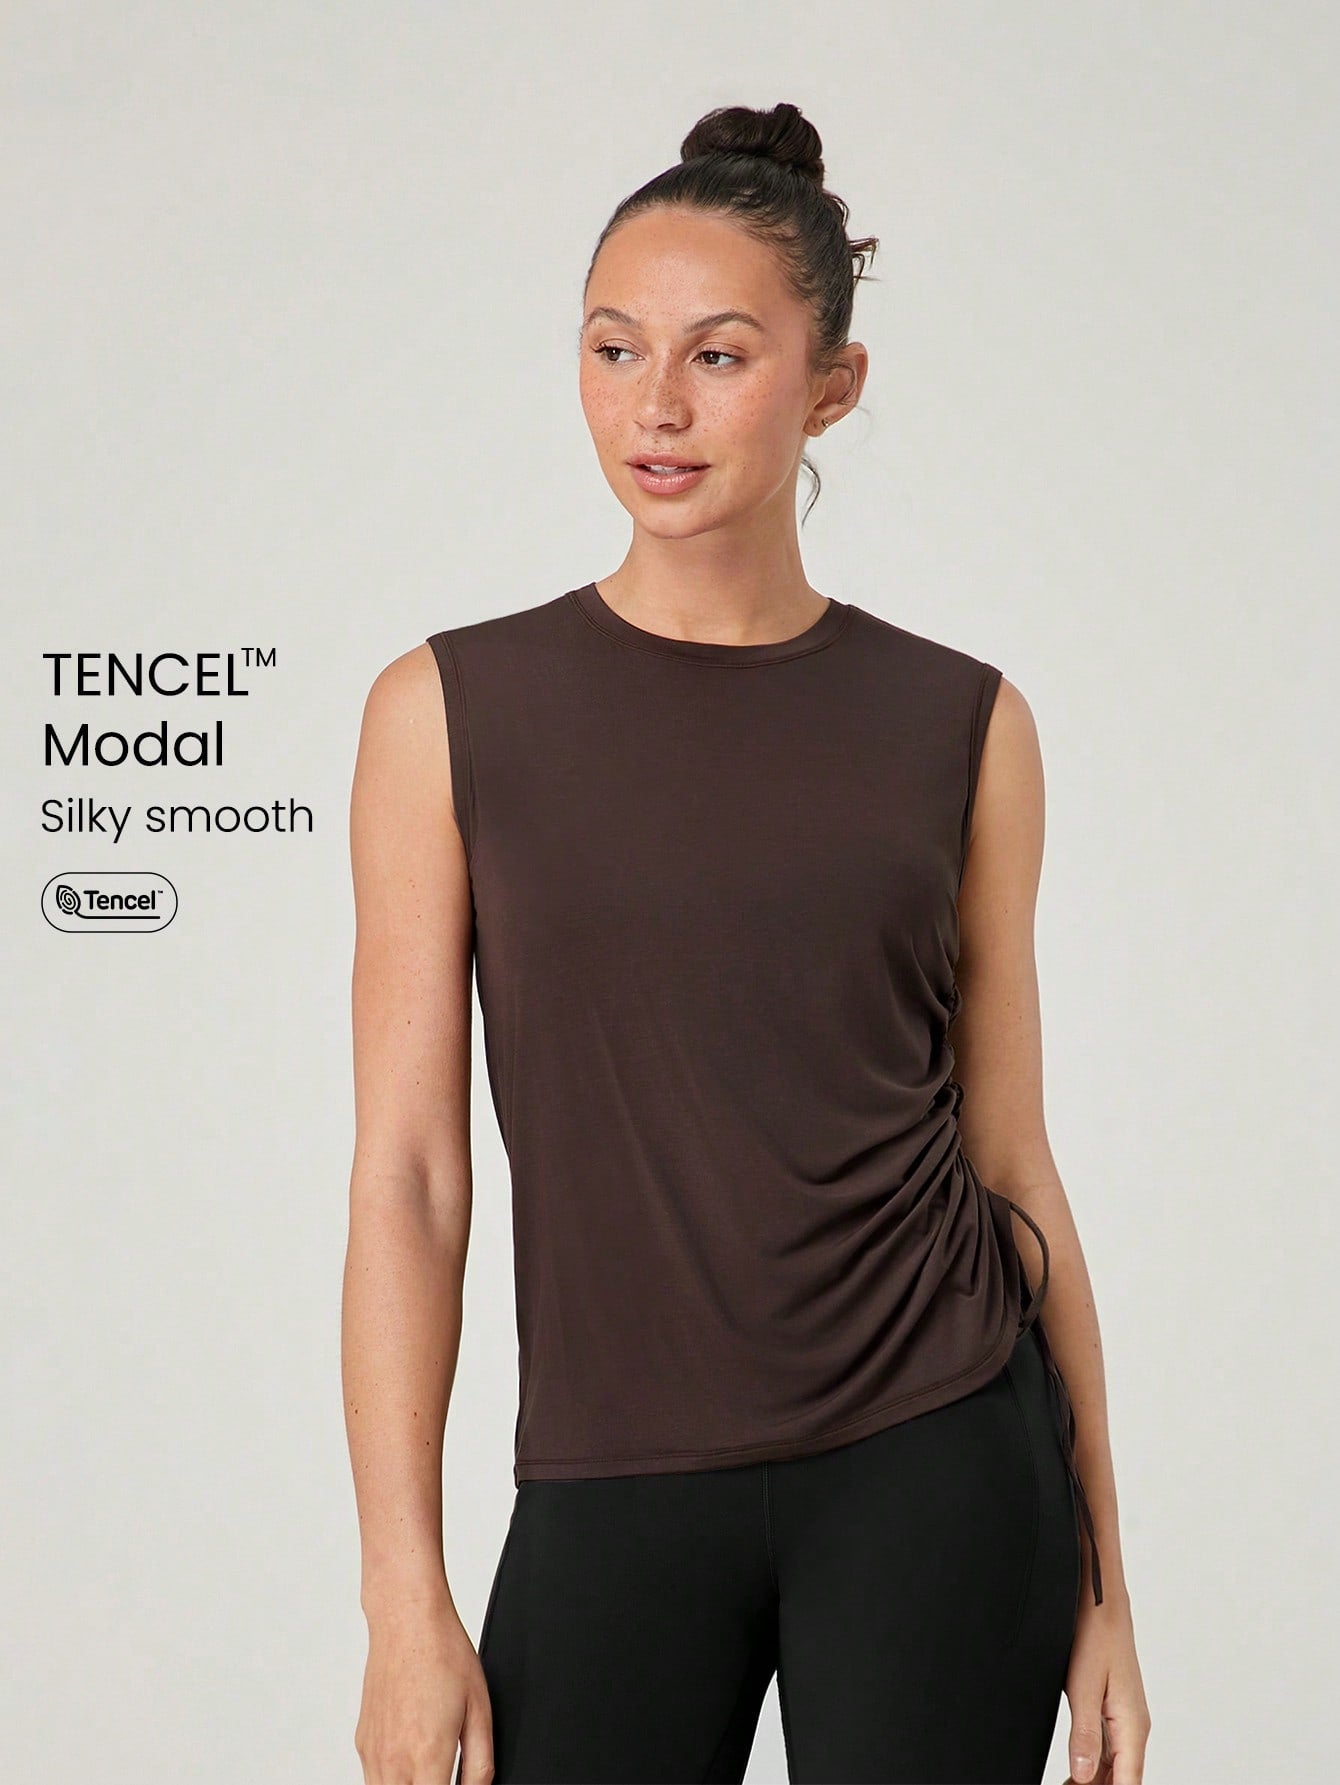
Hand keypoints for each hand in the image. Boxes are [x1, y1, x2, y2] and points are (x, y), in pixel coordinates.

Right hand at [355, 1588, 493, 1784]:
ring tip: (430, 1770)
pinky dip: (392, 1781)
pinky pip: (374, 1780)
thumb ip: (481, 1764)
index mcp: (428, 1756)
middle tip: (443, 1777)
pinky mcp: (362, 1743)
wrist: (406, 1621)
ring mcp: (373, 1754)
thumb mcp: (480, 1709)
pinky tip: (411, 1759)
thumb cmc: (444, 1654)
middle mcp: (394, 1761)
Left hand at [1063, 1589, 1150, 1784]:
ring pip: (1115, 1768)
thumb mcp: (1083, 1686)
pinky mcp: (1114, 1709)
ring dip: (1095, 1782)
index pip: (1128, 1784)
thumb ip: (1085, 1734)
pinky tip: (1076, 1773)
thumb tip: (1084, 1776)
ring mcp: (1125, 1719)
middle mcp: (1133, 1727)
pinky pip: (1109, 1750)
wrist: (1100, 1601)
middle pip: (1122, 1780)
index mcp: (1132, 1727)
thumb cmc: (1096, 1635)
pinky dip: (1094, 1766)